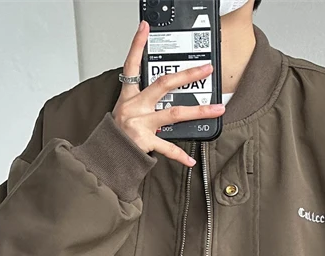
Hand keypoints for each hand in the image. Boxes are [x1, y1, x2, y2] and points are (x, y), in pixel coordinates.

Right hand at [112, 20, 225, 166]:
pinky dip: (180, 155)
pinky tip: (191, 159)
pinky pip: (167, 147)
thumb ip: (144, 100)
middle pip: (163, 84)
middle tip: (206, 69)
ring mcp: (141, 123)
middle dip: (187, 75)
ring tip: (216, 109)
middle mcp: (135, 107)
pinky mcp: (144, 141)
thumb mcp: (125, 110)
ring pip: (174, 113)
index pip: (132, 65)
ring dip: (198, 111)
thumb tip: (167, 91)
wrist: (107, 156)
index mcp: (129, 96)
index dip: (137, 45)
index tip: (145, 28)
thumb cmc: (117, 134)